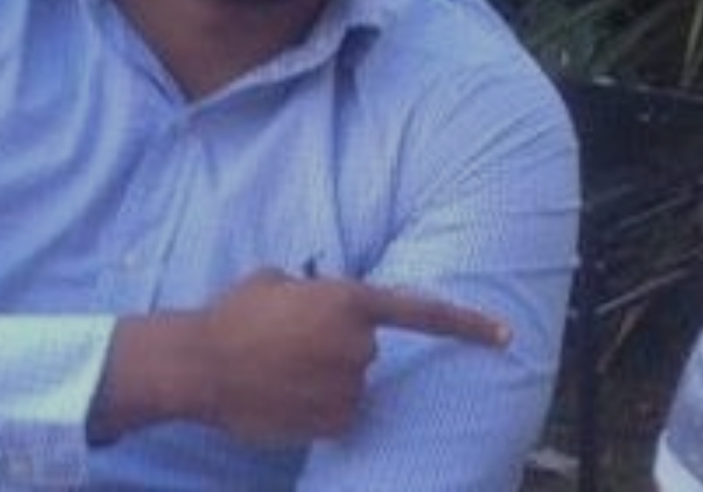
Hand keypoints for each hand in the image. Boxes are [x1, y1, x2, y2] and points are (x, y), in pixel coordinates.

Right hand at [193, 268, 508, 443]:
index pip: (423, 312)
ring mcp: (348, 386)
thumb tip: (324, 302)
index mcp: (349, 301)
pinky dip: (318, 409)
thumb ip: (318, 291)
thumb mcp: (279, 281)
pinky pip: (341, 415)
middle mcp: (357, 345)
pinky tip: (283, 397)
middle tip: (290, 344)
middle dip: (339, 348)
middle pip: (369, 350)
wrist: (198, 365)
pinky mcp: (334, 421)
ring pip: (353, 384)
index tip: (504, 335)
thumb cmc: (234, 314)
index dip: (467, 324)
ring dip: (325, 379)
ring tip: (278, 370)